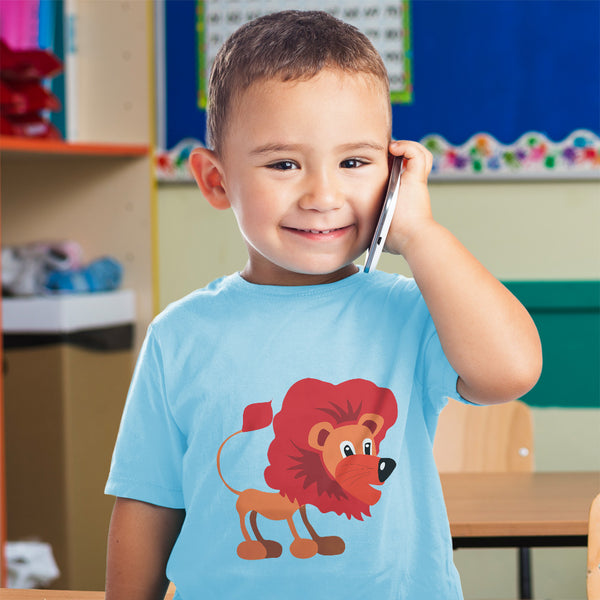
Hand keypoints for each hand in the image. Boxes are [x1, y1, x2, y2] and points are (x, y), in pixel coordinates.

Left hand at [384, 140, 434, 256]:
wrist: (410, 238)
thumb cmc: (395, 238)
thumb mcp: (381, 228)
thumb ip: (375, 224)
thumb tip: (365, 234)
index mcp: (404, 194)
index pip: (403, 172)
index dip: (393, 164)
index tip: (376, 164)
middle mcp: (412, 185)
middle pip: (414, 160)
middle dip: (400, 152)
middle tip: (383, 153)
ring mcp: (416, 180)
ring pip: (419, 154)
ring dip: (407, 147)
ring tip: (392, 149)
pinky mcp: (417, 178)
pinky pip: (416, 153)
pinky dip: (407, 147)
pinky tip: (394, 149)